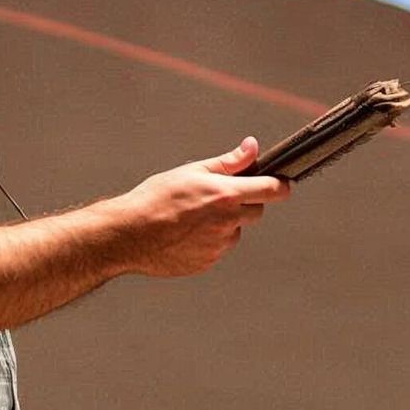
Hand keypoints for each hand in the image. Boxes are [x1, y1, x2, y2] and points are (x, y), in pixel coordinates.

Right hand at [117, 137, 290, 276]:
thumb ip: (229, 162)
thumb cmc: (156, 197)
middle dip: (246, 202)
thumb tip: (252, 147)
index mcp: (226, 195)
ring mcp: (219, 246)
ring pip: (236, 230)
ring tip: (192, 216)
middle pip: (257, 211)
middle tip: (218, 196)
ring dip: (225, 223)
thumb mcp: (192, 170)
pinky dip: (208, 240)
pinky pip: (218, 248)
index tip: (280, 183)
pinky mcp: (208, 262)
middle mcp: (228, 222)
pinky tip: (184, 233)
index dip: (280, 185)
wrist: (129, 234)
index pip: (273, 190)